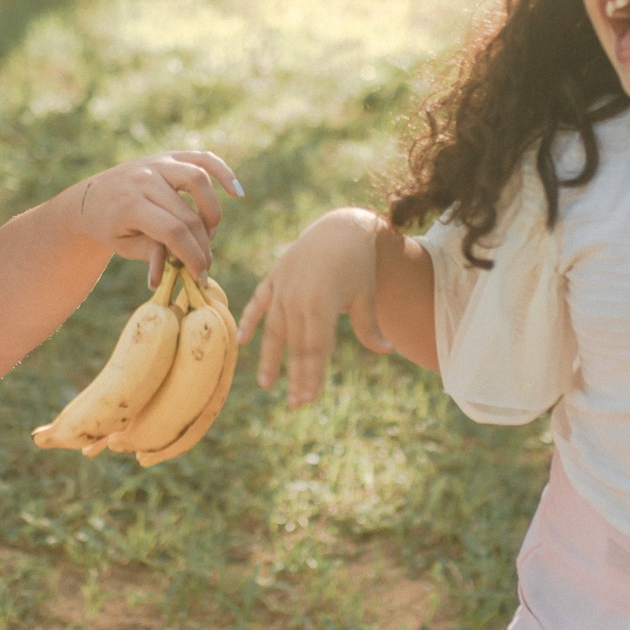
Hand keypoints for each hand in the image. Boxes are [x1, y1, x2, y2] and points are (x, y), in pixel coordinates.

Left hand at [71, 151, 243, 284]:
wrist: (92, 197)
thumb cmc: (110, 226)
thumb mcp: (122, 246)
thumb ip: (148, 255)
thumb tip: (164, 277)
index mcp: (130, 204)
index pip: (172, 231)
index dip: (191, 256)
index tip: (200, 275)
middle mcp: (145, 179)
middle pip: (187, 213)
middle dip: (202, 244)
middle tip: (205, 261)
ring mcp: (158, 163)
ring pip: (199, 179)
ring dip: (212, 210)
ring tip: (210, 232)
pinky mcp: (169, 156)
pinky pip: (202, 158)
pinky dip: (223, 172)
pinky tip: (237, 193)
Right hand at [236, 208, 392, 406]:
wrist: (341, 226)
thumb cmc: (358, 263)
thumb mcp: (366, 295)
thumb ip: (369, 326)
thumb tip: (389, 350)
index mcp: (321, 304)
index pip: (314, 349)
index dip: (311, 375)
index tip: (308, 399)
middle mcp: (297, 298)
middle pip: (295, 345)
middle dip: (295, 376)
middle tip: (295, 404)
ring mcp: (283, 287)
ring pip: (274, 330)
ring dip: (270, 358)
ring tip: (266, 384)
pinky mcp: (275, 277)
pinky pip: (259, 302)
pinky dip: (250, 320)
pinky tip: (241, 341)